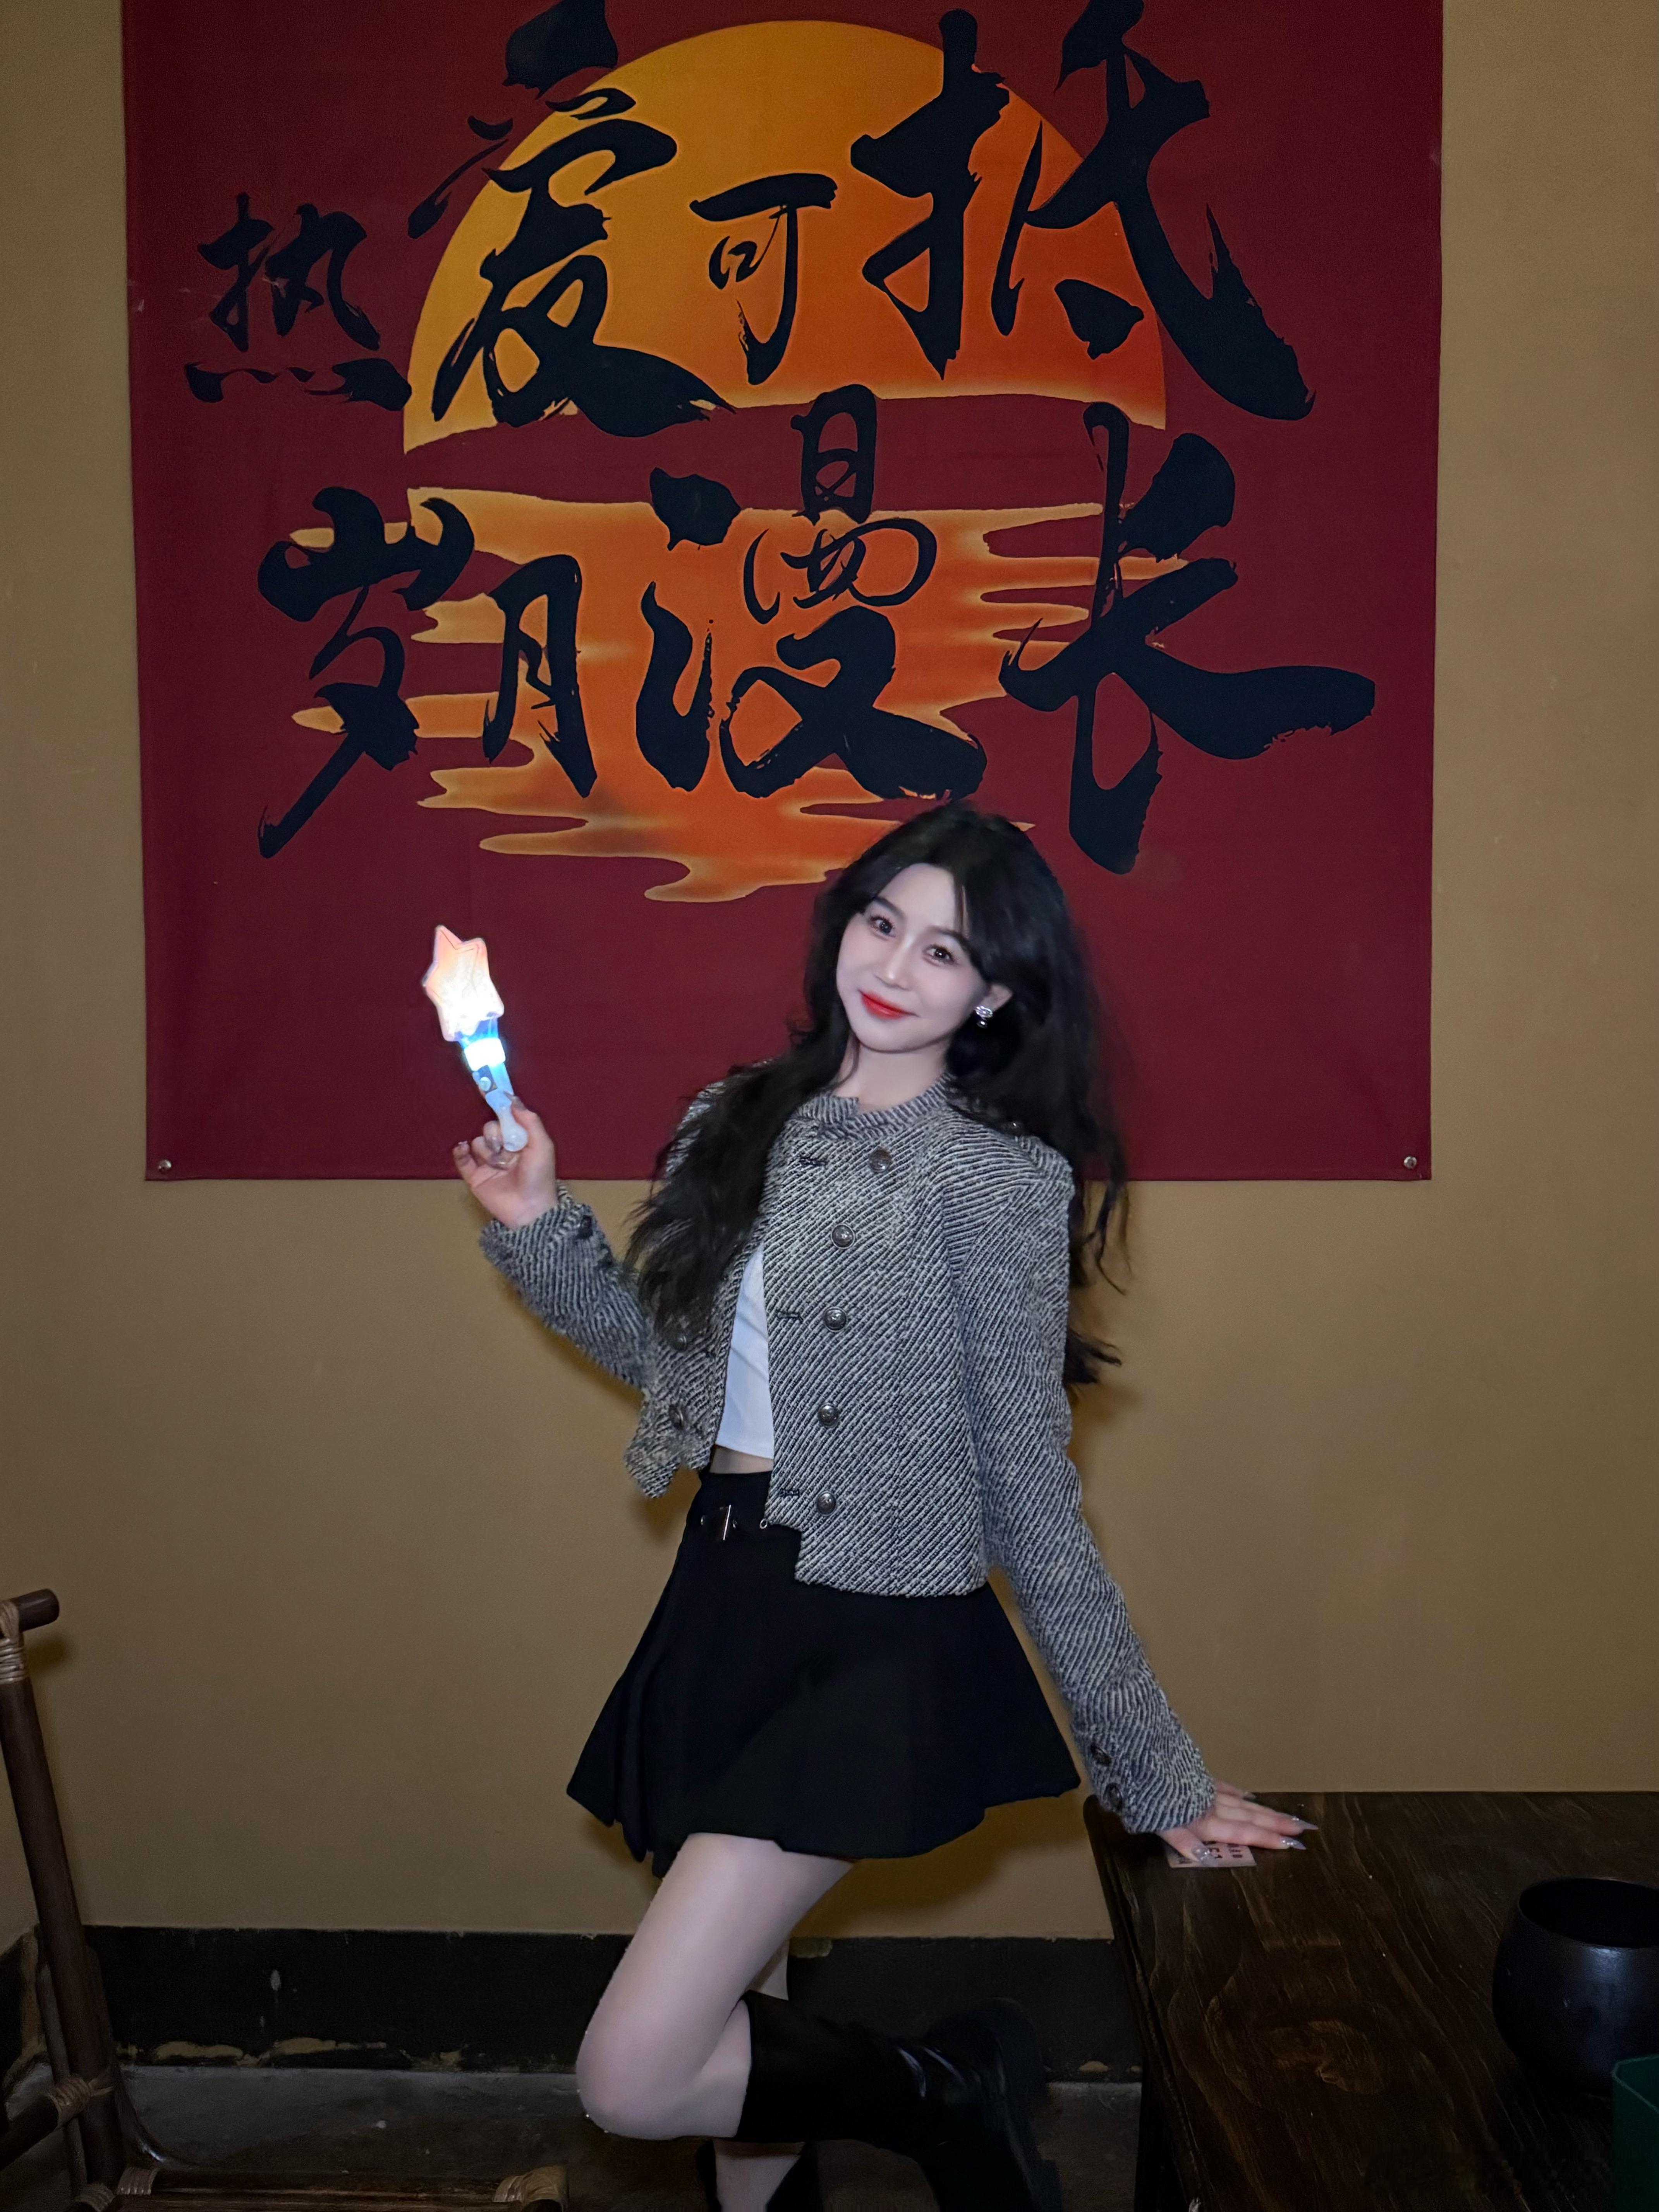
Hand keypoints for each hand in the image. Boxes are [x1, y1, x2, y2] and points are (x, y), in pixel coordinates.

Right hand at [452, 1100, 558, 1229]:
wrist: (529, 1209)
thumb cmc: (539, 1177)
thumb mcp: (542, 1145)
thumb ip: (530, 1121)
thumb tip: (513, 1099)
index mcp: (520, 1141)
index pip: (506, 1118)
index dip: (499, 1106)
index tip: (489, 1090)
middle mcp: (503, 1150)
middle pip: (490, 1128)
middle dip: (497, 1133)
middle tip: (508, 1147)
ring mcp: (488, 1163)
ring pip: (478, 1141)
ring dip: (488, 1149)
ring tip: (500, 1164)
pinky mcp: (474, 1176)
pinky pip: (462, 1158)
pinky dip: (461, 1151)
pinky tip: (464, 1149)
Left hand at [1159, 1780, 1314, 1860]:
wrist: (1140, 1754)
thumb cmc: (1148, 1794)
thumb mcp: (1160, 1822)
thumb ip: (1182, 1839)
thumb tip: (1203, 1857)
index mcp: (1204, 1820)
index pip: (1241, 1832)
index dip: (1266, 1838)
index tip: (1291, 1842)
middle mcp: (1212, 1805)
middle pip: (1249, 1817)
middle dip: (1275, 1824)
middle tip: (1301, 1828)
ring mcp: (1206, 1789)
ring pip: (1242, 1802)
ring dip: (1264, 1810)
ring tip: (1286, 1815)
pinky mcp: (1197, 1776)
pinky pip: (1224, 1786)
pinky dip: (1238, 1792)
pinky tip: (1248, 1795)